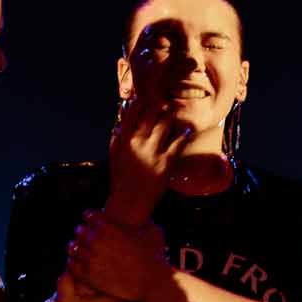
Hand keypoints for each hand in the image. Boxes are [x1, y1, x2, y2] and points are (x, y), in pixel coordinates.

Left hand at [69, 211, 169, 301]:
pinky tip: (80, 263)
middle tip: (86, 236)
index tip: (92, 221)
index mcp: (108, 227)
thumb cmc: (155, 256)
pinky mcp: (88, 276)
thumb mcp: (151, 230)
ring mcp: (90, 259)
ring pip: (72, 247)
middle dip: (84, 232)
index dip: (90, 217)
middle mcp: (96, 241)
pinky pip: (72, 265)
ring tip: (81, 249)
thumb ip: (142, 220)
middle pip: (79, 230)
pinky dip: (74, 263)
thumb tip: (141, 216)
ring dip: (77, 247)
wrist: (152, 282)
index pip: (88, 215)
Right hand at [107, 94, 192, 223]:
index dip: (142, 101)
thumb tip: (122, 122)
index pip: (133, 111)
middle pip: (152, 112)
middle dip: (160, 105)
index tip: (148, 98)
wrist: (130, 204)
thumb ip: (117, 138)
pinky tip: (186, 130)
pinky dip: (184, 133)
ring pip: (167, 123)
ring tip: (176, 114)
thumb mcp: (114, 156)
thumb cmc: (121, 179)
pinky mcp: (165, 163)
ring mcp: (152, 152)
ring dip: (173, 116)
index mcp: (124, 139)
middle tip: (167, 103)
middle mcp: (137, 143)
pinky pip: (178, 142)